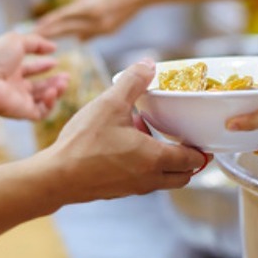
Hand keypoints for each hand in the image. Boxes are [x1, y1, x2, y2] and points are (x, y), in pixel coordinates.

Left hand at [0, 32, 68, 120]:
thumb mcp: (16, 41)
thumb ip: (36, 42)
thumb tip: (54, 47)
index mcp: (10, 69)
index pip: (30, 69)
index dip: (43, 65)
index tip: (56, 60)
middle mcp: (14, 86)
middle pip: (39, 86)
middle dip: (54, 81)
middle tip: (67, 77)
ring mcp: (19, 100)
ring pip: (43, 99)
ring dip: (56, 91)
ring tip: (64, 82)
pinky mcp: (23, 112)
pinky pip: (42, 112)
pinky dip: (50, 103)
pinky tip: (52, 92)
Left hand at [35, 0, 143, 39]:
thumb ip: (78, 2)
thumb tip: (70, 15)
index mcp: (89, 7)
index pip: (62, 17)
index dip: (48, 23)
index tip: (34, 28)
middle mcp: (95, 21)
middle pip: (67, 29)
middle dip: (51, 32)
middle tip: (35, 36)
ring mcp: (103, 29)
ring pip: (78, 34)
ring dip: (65, 34)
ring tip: (49, 36)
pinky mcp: (110, 31)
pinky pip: (90, 34)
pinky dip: (81, 32)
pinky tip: (73, 34)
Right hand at [44, 59, 209, 202]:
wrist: (55, 177)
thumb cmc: (83, 143)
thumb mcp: (111, 104)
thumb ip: (133, 82)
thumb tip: (149, 64)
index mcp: (155, 158)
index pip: (193, 160)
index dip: (201, 150)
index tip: (202, 139)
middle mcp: (149, 179)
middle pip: (183, 176)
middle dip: (188, 161)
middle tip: (182, 140)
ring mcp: (133, 189)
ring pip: (162, 180)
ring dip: (164, 163)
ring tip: (148, 137)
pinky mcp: (117, 192)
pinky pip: (142, 182)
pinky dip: (145, 168)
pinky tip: (125, 146)